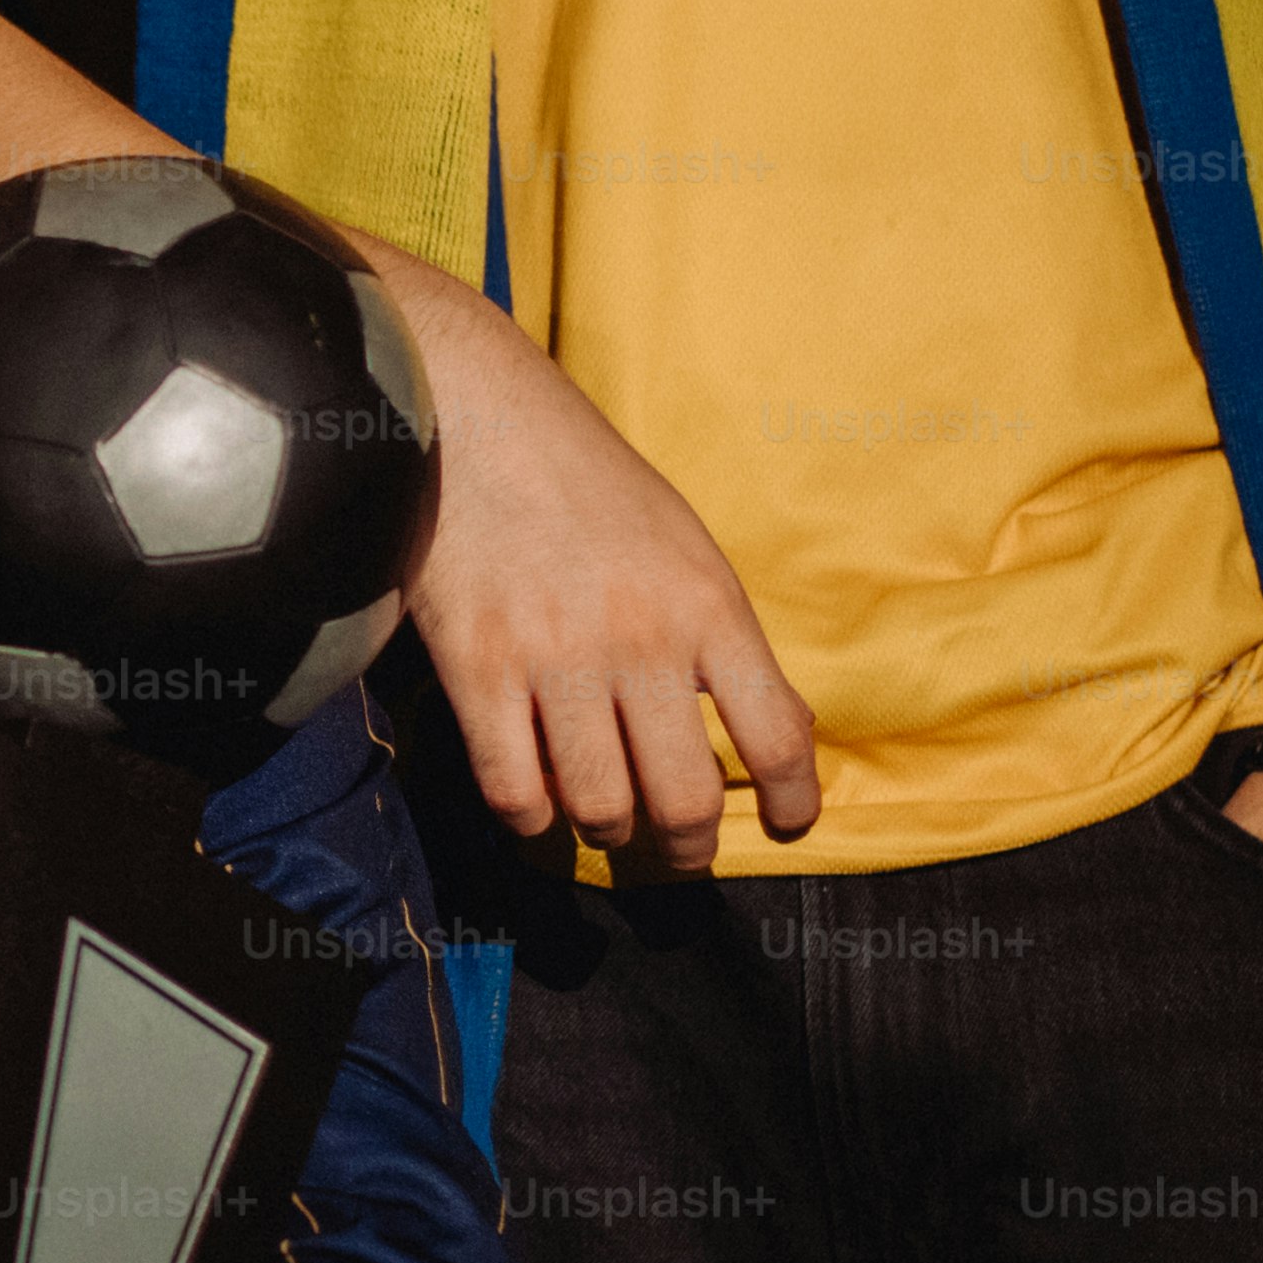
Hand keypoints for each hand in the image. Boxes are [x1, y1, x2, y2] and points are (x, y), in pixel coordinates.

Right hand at [397, 267, 821, 867]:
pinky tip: (536, 804)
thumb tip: (760, 726)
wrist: (469, 411)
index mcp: (706, 602)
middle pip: (685, 798)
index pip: (778, 734)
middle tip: (677, 851)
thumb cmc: (580, 475)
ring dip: (605, 831)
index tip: (789, 826)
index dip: (794, 802)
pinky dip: (530, 816)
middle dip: (687, 847)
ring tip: (603, 821)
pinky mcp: (475, 666)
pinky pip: (512, 788)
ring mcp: (554, 657)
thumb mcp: (680, 539)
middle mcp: (639, 639)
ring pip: (599, 806)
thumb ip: (715, 632)